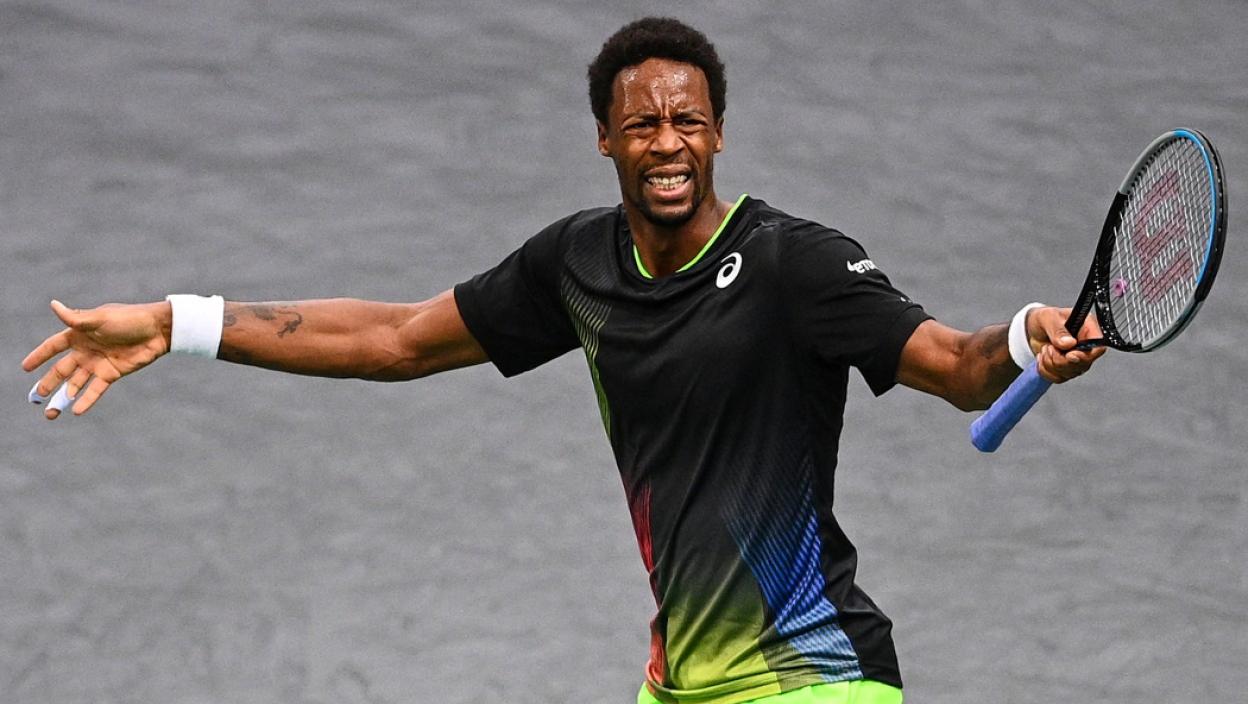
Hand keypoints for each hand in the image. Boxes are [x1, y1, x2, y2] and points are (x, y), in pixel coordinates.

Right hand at [22, 300, 171, 418]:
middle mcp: (85, 350)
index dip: (39, 356)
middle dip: (48, 383)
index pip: (53, 346)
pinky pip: (96, 389)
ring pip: (76, 383)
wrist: (158, 330)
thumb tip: (53, 304)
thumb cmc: (129, 319)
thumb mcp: (101, 318)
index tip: (25, 368)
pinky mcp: (112, 373)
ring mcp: (98, 363)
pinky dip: (86, 400)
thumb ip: (76, 318)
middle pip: (61, 369)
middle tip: (36, 397)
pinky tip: (76, 411)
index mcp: (79, 334)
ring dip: (64, 397)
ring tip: (51, 412)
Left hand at [1026, 306, 1106, 382]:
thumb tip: (1069, 343)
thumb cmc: (1045, 319)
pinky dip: (1045, 370)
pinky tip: (1043, 357)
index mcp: (1088, 329)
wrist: (1033, 329)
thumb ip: (1058, 330)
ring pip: (1070, 373)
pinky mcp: (1067, 369)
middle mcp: (1086, 346)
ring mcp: (1078, 359)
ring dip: (1051, 363)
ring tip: (1045, 349)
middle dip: (1061, 360)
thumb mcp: (1049, 318)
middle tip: (1049, 348)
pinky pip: (1058, 378)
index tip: (1069, 355)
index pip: (1098, 348)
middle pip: (1083, 364)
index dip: (1085, 355)